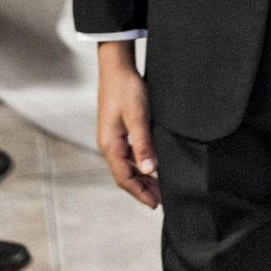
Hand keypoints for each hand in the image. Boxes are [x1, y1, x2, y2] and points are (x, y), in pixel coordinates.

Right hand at [95, 41, 159, 208]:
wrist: (117, 66)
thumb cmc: (126, 88)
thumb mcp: (138, 116)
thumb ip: (143, 144)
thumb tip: (148, 170)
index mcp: (110, 144)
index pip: (123, 178)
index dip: (139, 193)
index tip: (155, 203)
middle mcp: (108, 144)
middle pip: (125, 174)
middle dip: (142, 189)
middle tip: (162, 199)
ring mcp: (112, 137)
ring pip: (127, 165)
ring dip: (142, 177)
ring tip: (160, 186)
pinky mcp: (118, 130)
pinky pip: (129, 155)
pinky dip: (141, 164)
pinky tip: (152, 165)